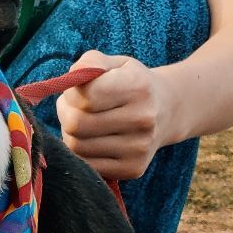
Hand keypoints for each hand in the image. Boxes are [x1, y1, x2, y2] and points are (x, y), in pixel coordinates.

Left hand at [56, 50, 168, 179]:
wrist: (167, 111)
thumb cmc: (130, 83)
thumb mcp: (115, 64)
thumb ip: (89, 63)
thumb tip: (69, 80)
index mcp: (138, 87)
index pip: (85, 97)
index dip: (70, 94)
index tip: (75, 92)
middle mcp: (142, 119)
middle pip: (76, 124)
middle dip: (66, 114)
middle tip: (73, 108)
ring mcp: (139, 148)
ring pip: (77, 146)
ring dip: (70, 134)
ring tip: (83, 122)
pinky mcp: (133, 168)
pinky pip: (87, 164)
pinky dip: (81, 153)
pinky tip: (92, 140)